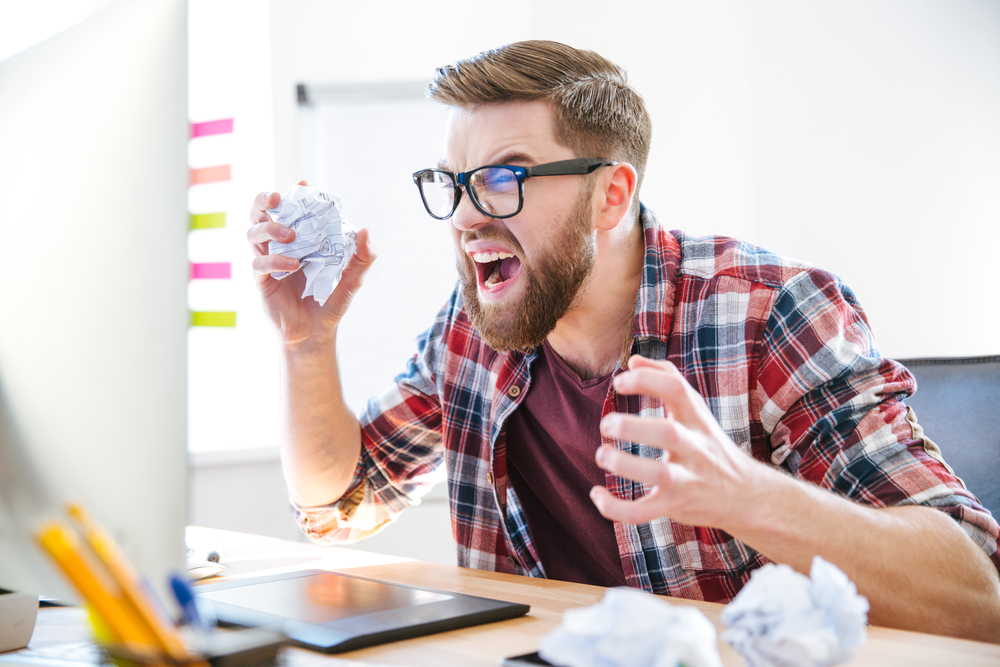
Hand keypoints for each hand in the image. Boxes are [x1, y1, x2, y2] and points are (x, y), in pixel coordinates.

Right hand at [247, 180, 376, 343]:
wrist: (315, 334)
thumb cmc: (330, 303)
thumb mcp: (353, 281)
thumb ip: (362, 257)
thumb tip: (365, 231)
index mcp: (300, 240)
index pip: (291, 210)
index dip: (294, 194)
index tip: (304, 184)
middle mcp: (281, 246)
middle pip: (260, 214)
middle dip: (264, 201)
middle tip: (277, 199)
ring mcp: (269, 261)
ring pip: (254, 233)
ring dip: (270, 229)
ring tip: (290, 236)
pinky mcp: (262, 281)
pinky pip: (259, 263)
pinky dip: (274, 261)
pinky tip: (292, 266)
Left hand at [590, 355, 776, 530]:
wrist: (745, 495)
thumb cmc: (709, 444)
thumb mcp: (696, 409)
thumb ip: (666, 378)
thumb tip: (633, 360)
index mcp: (696, 419)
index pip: (676, 389)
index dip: (646, 380)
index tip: (620, 381)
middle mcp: (695, 447)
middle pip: (668, 433)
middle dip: (632, 427)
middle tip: (606, 423)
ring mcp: (687, 479)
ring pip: (658, 474)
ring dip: (624, 465)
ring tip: (602, 455)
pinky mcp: (676, 507)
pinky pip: (645, 513)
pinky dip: (617, 509)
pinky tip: (597, 495)